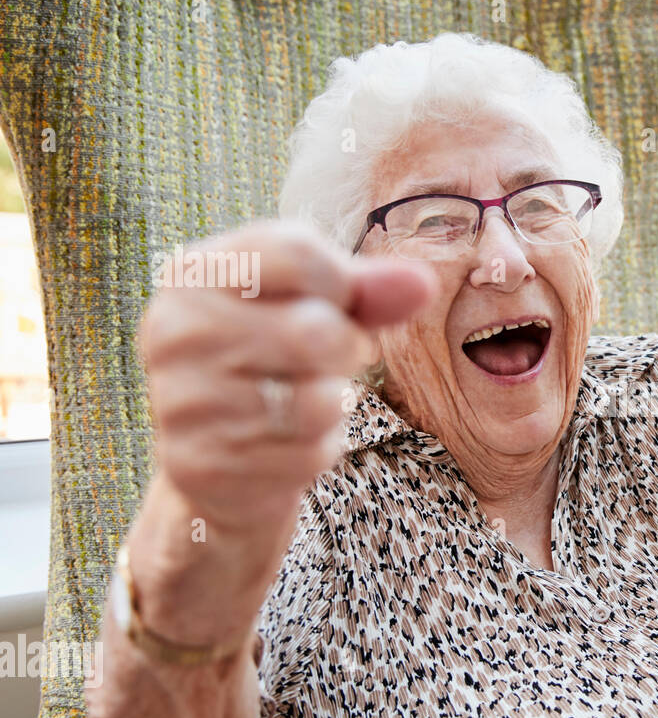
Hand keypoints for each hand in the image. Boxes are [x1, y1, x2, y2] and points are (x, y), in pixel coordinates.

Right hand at [139, 219, 434, 531]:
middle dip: (345, 349)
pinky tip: (285, 444)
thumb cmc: (277, 363)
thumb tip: (422, 284)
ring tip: (301, 401)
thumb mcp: (320, 310)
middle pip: (316, 331)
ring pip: (317, 402)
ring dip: (333, 406)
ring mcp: (181, 402)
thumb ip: (368, 291)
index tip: (330, 301)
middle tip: (325, 360)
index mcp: (194, 273)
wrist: (221, 457)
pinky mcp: (199, 465)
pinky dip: (316, 452)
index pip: (299, 253)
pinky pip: (306, 455)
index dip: (341, 283)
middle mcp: (175, 332)